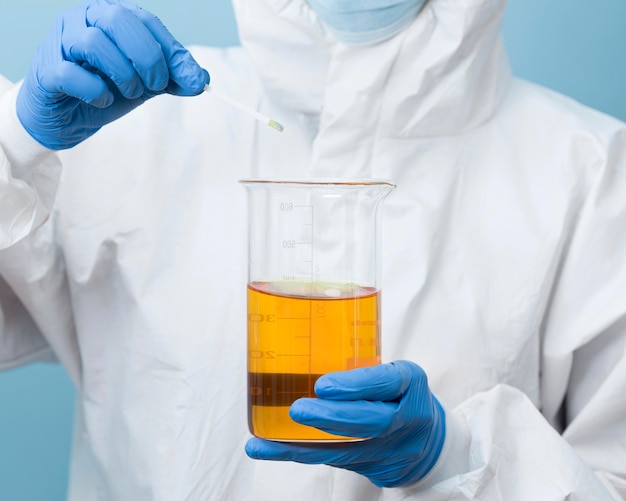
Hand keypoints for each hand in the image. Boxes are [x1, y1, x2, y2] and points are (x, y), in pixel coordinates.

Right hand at [16, 0, 208, 149]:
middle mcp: (83, 20)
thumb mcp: (146, 83)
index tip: (191, 79)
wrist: (68, 119)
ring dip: (123, 73)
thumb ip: (173, 79)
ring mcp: (60, 42)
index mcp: (110, 17)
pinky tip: (103, 100)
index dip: (171, 50)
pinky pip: (70, 73)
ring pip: (93, 42)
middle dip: (147, 56)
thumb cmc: (105, 90)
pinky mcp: (46, 71)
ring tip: (130, 92)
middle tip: (157, 84)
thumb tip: (201, 80)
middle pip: (118, 20)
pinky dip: (95, 90)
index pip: (146, 21)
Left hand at [245, 361, 445, 487]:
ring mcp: (384, 451)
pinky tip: (265, 449)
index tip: (324, 385)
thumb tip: (311, 361)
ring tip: (266, 441)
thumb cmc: (403, 397)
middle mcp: (402, 422)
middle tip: (299, 409)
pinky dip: (296, 454)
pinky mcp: (365, 467)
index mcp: (411, 386)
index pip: (388, 383)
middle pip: (368, 423)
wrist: (430, 444)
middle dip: (331, 418)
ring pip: (343, 450)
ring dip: (302, 445)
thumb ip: (365, 369)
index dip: (356, 385)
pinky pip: (329, 461)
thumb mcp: (397, 373)